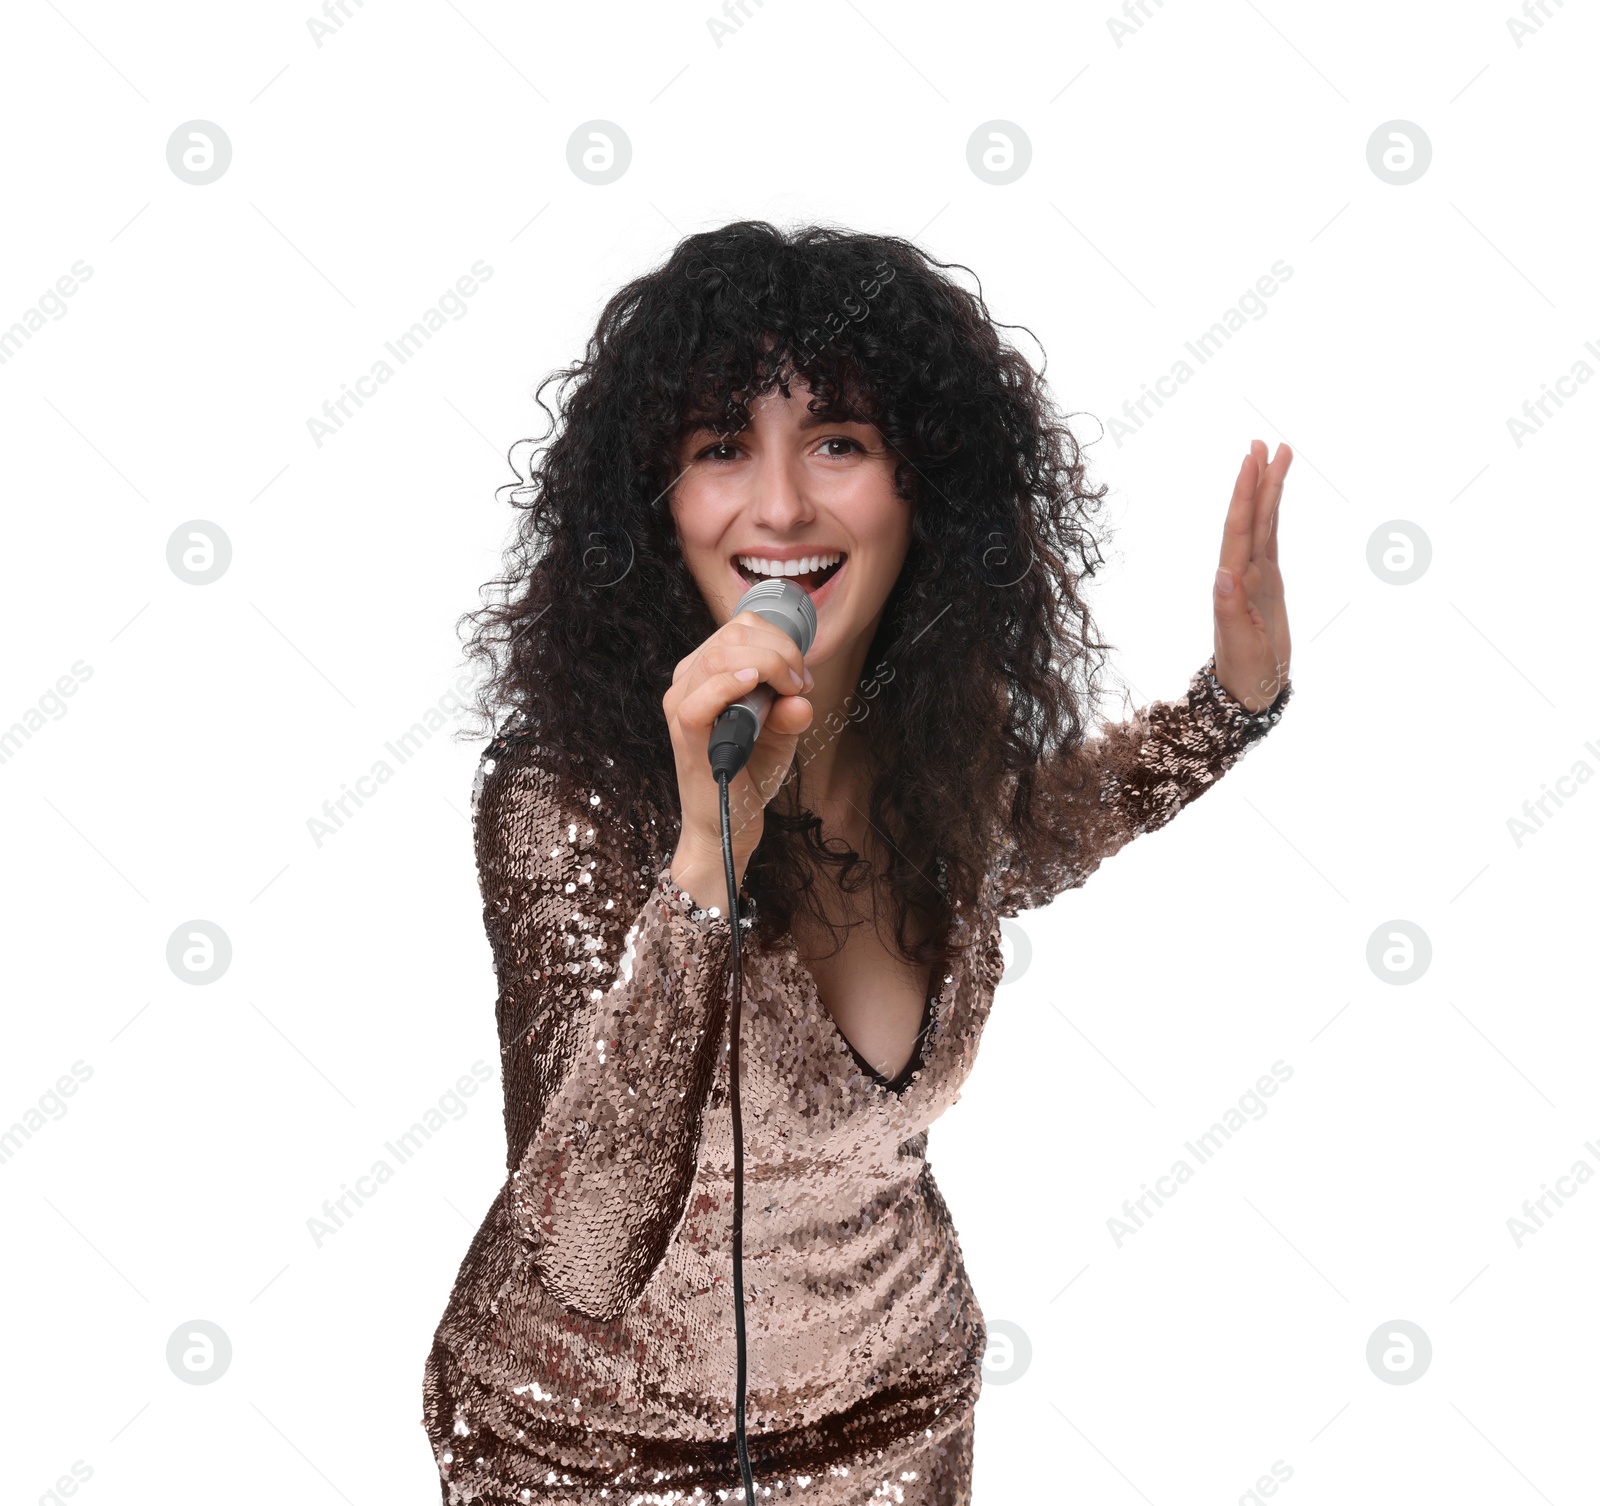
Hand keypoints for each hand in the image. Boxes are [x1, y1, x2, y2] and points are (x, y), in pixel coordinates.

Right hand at [662, 610, 814, 907]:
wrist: (726, 824)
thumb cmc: (748, 773)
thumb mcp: (780, 733)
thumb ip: (791, 710)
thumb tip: (800, 696)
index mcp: (705, 671)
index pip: (740, 628)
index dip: (780, 641)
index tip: (801, 675)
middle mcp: (687, 682)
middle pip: (732, 636)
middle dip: (780, 652)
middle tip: (800, 685)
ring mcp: (682, 707)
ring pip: (718, 658)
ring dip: (767, 666)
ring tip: (788, 692)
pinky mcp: (686, 736)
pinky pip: (698, 701)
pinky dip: (727, 687)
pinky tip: (752, 688)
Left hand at [1213, 439, 1291, 711]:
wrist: (1248, 690)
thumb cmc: (1243, 671)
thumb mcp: (1240, 643)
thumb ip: (1231, 609)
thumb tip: (1224, 574)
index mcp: (1234, 582)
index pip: (1238, 529)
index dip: (1244, 494)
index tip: (1250, 461)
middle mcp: (1242, 572)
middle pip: (1251, 516)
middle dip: (1255, 480)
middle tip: (1262, 442)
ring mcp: (1255, 575)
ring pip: (1262, 524)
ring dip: (1266, 491)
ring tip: (1276, 456)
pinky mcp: (1267, 584)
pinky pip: (1271, 541)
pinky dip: (1273, 516)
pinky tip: (1276, 500)